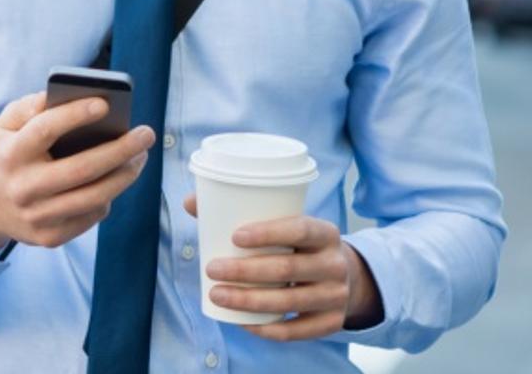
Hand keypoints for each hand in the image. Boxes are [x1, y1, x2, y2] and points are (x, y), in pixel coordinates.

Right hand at [0, 93, 154, 254]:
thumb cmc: (5, 155)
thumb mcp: (4, 126)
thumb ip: (29, 107)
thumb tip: (66, 97)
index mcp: (9, 155)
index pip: (44, 130)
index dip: (75, 115)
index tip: (105, 103)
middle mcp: (22, 188)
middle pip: (82, 169)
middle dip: (121, 149)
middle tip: (146, 133)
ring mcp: (37, 217)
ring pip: (94, 197)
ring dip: (125, 175)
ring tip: (141, 156)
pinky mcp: (50, 237)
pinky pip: (92, 215)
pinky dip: (109, 195)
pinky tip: (117, 178)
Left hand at [183, 194, 382, 339]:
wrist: (342, 275)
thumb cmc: (298, 245)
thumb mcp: (285, 225)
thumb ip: (240, 211)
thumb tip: (190, 202)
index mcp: (326, 232)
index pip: (300, 229)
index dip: (268, 233)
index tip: (234, 237)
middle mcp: (336, 264)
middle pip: (287, 268)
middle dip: (244, 271)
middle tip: (212, 269)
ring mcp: (336, 296)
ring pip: (288, 302)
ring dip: (248, 301)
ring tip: (216, 295)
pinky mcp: (331, 322)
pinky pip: (296, 330)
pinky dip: (267, 328)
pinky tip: (243, 323)